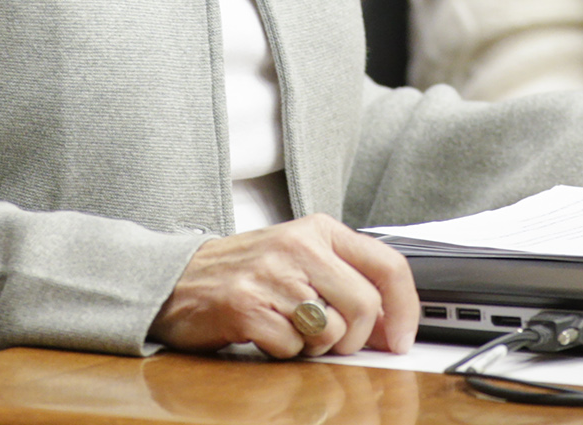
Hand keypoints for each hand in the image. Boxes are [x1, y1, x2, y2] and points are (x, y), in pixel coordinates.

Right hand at [149, 213, 419, 358]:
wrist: (177, 279)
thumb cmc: (244, 272)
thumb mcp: (299, 258)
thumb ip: (345, 279)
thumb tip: (392, 324)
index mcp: (318, 230)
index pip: (387, 264)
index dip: (406, 308)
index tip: (402, 337)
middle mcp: (298, 245)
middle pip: (364, 306)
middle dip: (354, 338)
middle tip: (332, 342)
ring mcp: (271, 275)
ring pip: (330, 332)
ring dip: (314, 346)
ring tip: (289, 329)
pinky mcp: (246, 305)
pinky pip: (291, 348)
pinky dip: (283, 352)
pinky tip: (265, 334)